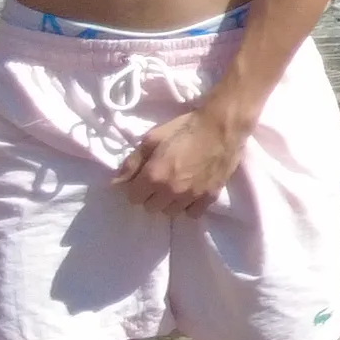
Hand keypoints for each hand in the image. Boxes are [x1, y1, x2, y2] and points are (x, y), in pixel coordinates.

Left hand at [116, 101, 256, 216]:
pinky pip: (192, 213)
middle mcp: (170, 191)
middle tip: (160, 180)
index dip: (136, 186)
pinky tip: (191, 192)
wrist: (222, 126)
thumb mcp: (153, 138)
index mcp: (154, 176)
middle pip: (150, 208)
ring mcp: (191, 197)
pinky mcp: (209, 198)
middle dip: (151, 195)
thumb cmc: (185, 128)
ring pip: (170, 212)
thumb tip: (116, 183)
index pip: (133, 197)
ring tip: (176, 186)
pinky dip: (189, 206)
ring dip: (169, 202)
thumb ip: (132, 162)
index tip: (144, 177)